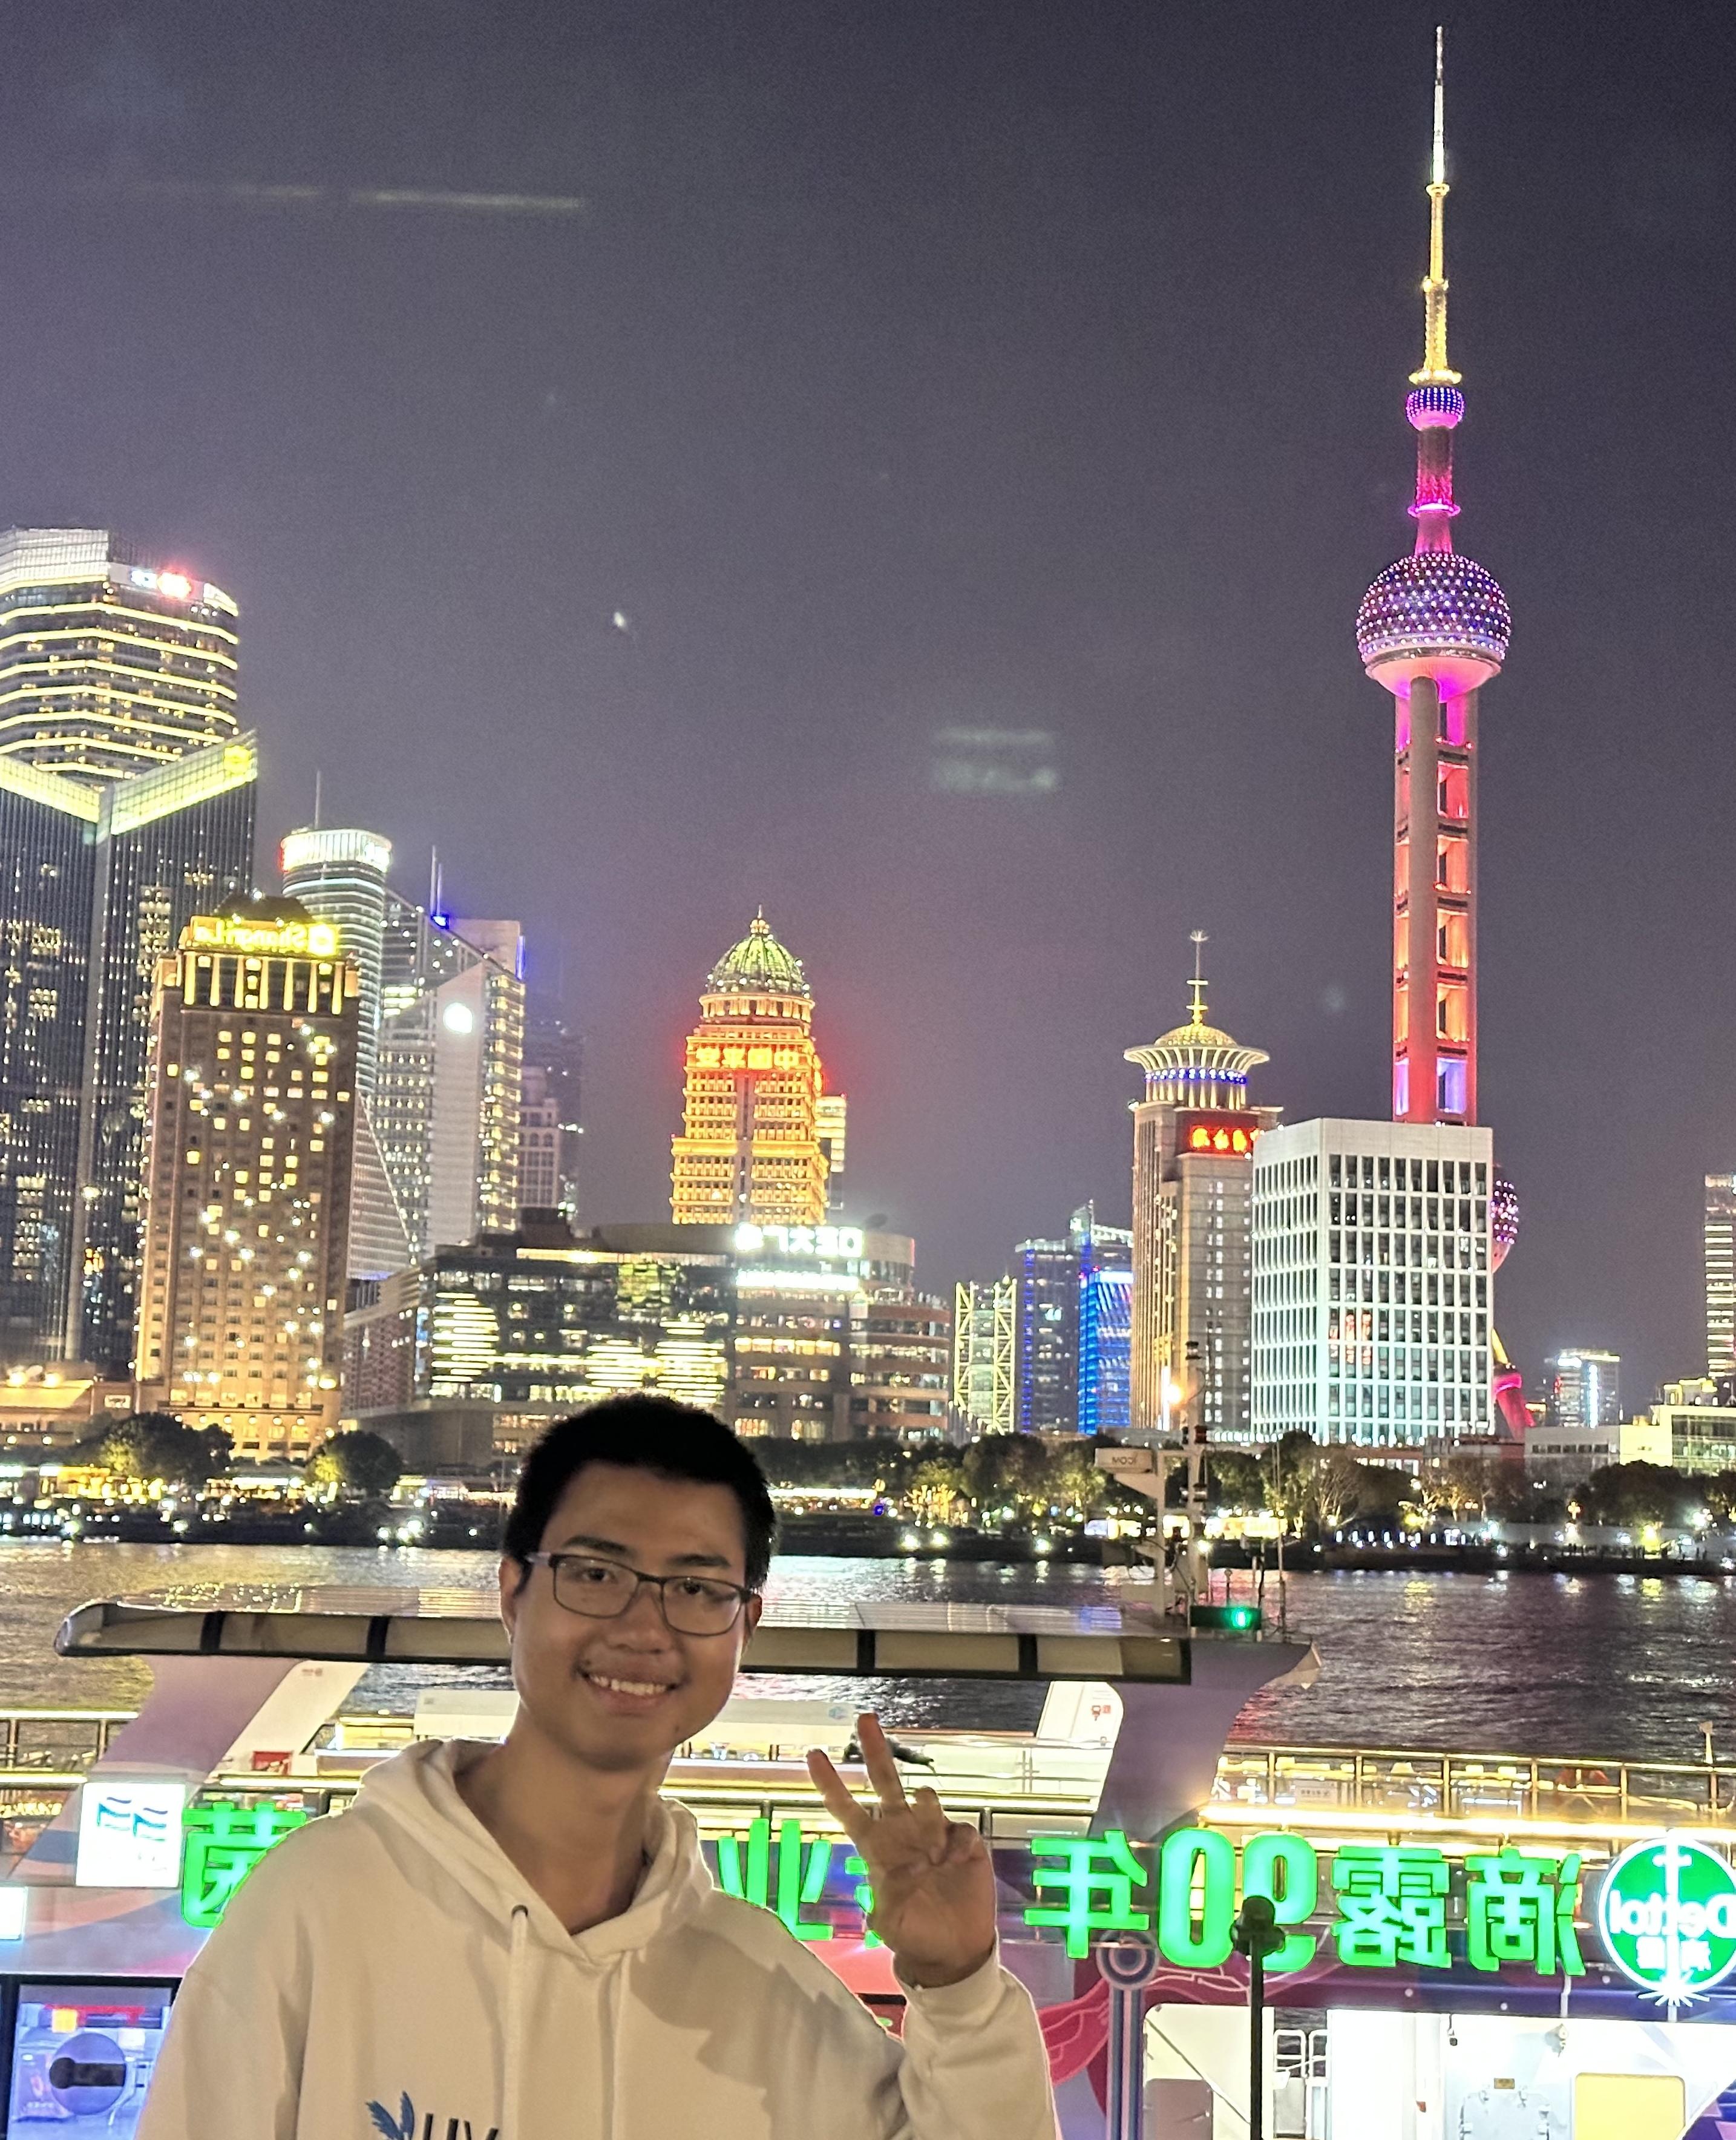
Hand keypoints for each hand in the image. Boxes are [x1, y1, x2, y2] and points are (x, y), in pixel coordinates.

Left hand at [807, 1712, 997, 1987]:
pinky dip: (955, 1843)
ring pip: (925, 1801)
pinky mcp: (963, 1844)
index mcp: (877, 1849)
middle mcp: (902, 1833)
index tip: (814, 1754)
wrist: (954, 1950)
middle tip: (865, 1719)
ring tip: (927, 1827)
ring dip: (924, 1807)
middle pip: (885, 1783)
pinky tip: (955, 1864)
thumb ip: (886, 1904)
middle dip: (875, 1750)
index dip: (831, 1784)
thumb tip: (892, 1883)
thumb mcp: (890, 1924)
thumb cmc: (915, 1934)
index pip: (848, 1810)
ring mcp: (933, 1836)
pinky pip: (958, 1830)